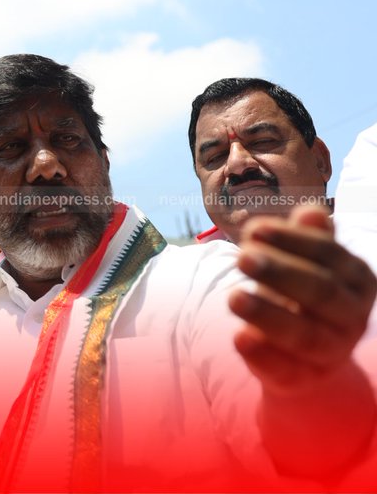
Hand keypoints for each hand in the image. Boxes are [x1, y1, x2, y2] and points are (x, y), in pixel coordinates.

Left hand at [230, 204, 375, 395]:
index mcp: (357, 281)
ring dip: (268, 315)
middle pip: (320, 293)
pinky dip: (263, 356)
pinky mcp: (304, 378)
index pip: (329, 255)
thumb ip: (306, 238)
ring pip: (304, 335)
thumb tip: (312, 212)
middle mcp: (352, 318)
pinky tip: (240, 338)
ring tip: (234, 297)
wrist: (301, 349)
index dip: (292, 241)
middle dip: (281, 274)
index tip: (253, 228)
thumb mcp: (304, 261)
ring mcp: (332, 352)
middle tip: (242, 258)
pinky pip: (287, 370)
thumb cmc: (300, 290)